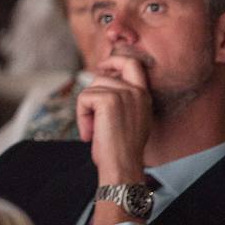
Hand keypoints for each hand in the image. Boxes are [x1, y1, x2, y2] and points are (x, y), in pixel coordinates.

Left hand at [77, 54, 152, 188]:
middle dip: (91, 97)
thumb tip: (100, 80)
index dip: (114, 60)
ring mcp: (124, 94)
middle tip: (91, 121)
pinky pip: (84, 98)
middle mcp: (137, 92)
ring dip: (85, 111)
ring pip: (91, 88)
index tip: (101, 66)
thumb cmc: (120, 150)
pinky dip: (81, 116)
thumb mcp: (126, 119)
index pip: (133, 64)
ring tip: (93, 131)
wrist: (122, 165)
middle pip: (103, 77)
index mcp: (144, 96)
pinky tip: (89, 133)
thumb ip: (120, 100)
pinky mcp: (109, 100)